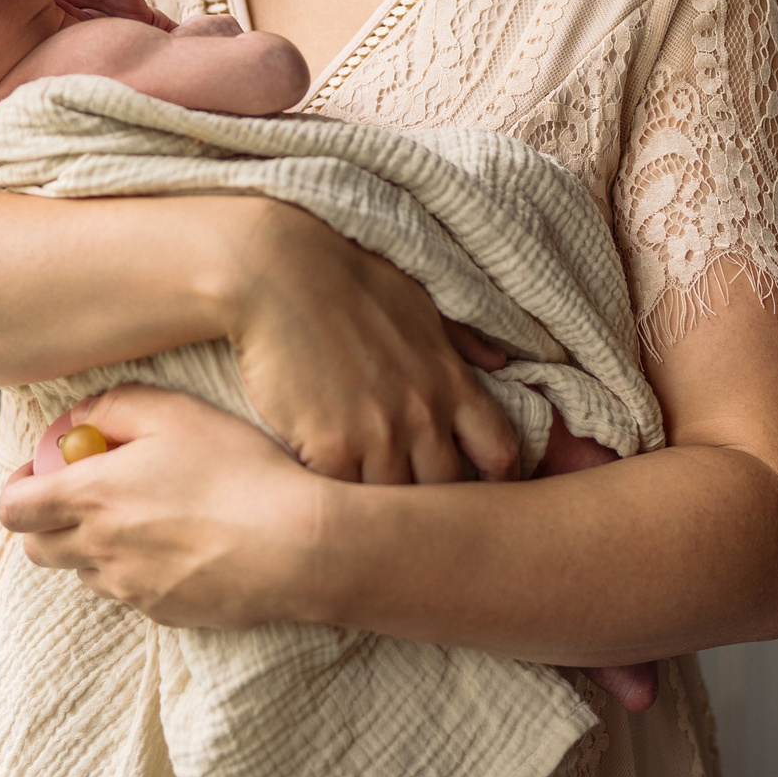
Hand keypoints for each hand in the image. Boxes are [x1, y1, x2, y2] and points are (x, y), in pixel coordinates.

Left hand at [0, 384, 329, 628]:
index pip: (13, 509)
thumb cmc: (238, 470)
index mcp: (91, 497)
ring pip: (83, 571)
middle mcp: (99, 550)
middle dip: (47, 520)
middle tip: (88, 492)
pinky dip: (136, 568)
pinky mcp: (161, 613)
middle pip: (37, 548)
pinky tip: (182, 543)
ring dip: (94, 545)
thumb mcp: (176, 413)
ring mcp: (129, 588)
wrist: (294, 547)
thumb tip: (81, 418)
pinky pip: (128, 591)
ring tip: (146, 515)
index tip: (44, 470)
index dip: (19, 488)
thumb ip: (114, 406)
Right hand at [215, 199, 519, 484]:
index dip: (494, 478)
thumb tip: (499, 362)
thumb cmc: (348, 279)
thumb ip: (462, 340)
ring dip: (378, 503)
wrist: (278, 271)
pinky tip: (324, 492)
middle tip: (406, 499)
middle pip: (446, 490)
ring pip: (393, 503)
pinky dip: (336, 500)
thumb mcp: (419, 302)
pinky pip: (343, 499)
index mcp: (450, 381)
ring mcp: (377, 434)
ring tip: (362, 505)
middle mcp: (422, 414)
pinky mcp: (329, 448)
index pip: (499, 451)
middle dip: (430, 498)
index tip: (475, 483)